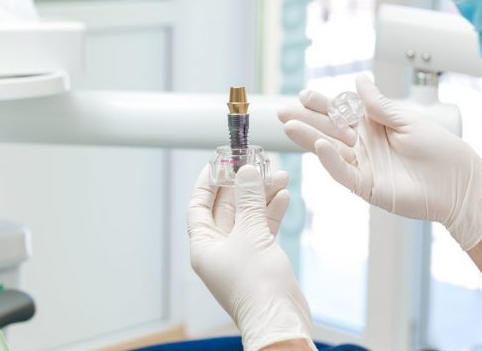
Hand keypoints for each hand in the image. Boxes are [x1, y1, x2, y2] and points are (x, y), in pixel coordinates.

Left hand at [188, 165, 314, 350]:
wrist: (280, 319)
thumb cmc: (257, 284)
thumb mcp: (250, 233)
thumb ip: (249, 200)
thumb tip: (246, 172)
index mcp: (204, 246)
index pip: (199, 206)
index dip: (208, 182)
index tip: (219, 162)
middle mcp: (218, 250)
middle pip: (226, 209)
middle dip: (243, 186)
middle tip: (256, 163)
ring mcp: (240, 256)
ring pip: (248, 217)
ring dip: (261, 197)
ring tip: (278, 176)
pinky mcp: (260, 261)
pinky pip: (262, 230)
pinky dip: (271, 213)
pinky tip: (283, 197)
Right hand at [278, 75, 481, 249]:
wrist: (459, 184)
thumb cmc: (441, 150)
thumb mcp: (407, 120)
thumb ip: (379, 105)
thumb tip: (359, 80)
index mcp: (374, 126)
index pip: (341, 112)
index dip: (322, 103)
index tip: (304, 94)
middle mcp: (365, 146)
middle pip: (329, 130)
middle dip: (306, 120)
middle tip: (282, 110)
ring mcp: (364, 167)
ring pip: (330, 150)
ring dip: (310, 138)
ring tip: (289, 125)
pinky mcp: (368, 187)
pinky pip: (344, 172)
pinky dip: (331, 160)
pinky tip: (321, 146)